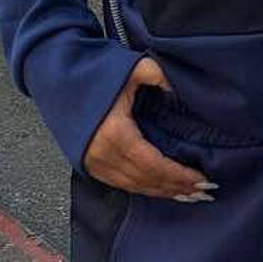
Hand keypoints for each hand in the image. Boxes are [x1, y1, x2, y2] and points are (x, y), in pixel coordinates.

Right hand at [83, 57, 216, 200]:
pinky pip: (123, 184)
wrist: (58, 76)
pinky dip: (145, 189)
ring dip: (164, 193)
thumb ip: (158, 75)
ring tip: (189, 195)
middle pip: (148, 181)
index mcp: (116, 134)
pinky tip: (161, 190)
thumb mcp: (131, 66)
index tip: (204, 178)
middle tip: (205, 192)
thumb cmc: (93, 70)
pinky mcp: (90, 165)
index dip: (180, 176)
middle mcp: (103, 154)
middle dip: (178, 188)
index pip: (156, 165)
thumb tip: (179, 91)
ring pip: (136, 187)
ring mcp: (94, 162)